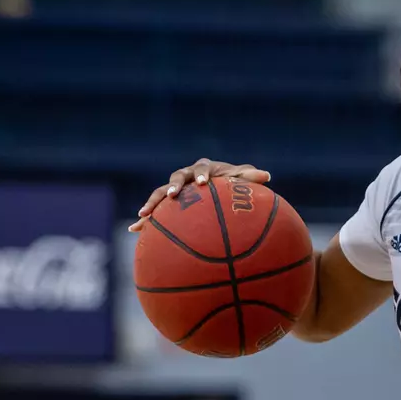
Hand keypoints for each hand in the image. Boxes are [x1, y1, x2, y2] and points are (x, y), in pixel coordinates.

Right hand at [128, 158, 270, 231]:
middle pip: (175, 179)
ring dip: (151, 203)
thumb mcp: (240, 180)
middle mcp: (185, 176)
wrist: (214, 186)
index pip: (201, 170)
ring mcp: (174, 190)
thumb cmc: (230, 182)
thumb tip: (267, 176)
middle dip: (173, 187)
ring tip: (143, 216)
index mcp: (202, 168)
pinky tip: (133, 231)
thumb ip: (250, 177)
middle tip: (173, 196)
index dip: (202, 175)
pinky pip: (155, 212)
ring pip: (160, 195)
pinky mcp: (167, 204)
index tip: (204, 183)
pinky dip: (145, 221)